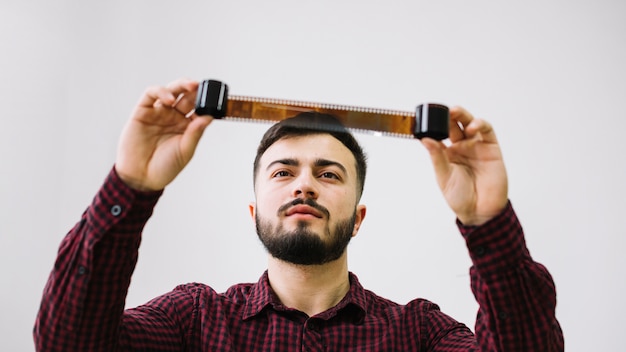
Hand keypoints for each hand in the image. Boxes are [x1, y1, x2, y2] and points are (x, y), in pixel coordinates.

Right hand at [115, 78, 212, 190]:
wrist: (141, 178)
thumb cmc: (164, 167)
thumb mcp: (185, 151)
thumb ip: (195, 134)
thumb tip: (208, 117)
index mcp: (186, 126)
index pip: (198, 108)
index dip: (206, 102)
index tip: (216, 99)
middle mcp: (173, 117)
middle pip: (186, 96)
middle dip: (196, 89)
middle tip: (203, 86)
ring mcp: (158, 113)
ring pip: (171, 91)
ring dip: (181, 85)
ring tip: (191, 86)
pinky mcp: (142, 112)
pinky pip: (150, 95)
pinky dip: (161, 92)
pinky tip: (169, 99)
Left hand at [420, 106, 507, 225]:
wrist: (480, 212)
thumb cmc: (460, 197)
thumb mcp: (443, 176)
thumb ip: (436, 157)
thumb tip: (424, 139)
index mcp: (447, 153)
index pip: (439, 133)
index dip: (433, 125)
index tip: (423, 117)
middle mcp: (461, 147)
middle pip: (454, 125)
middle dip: (448, 115)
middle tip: (441, 110)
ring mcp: (476, 147)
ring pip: (470, 124)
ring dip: (463, 115)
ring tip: (454, 112)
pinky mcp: (491, 149)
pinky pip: (487, 131)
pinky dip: (480, 124)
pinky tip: (472, 127)